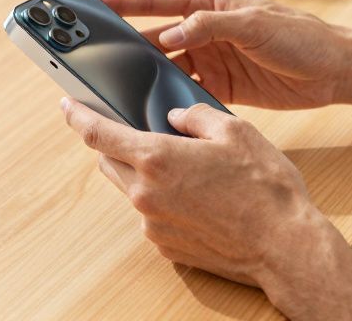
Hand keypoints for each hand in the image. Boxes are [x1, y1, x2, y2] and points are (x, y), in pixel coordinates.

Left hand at [61, 99, 351, 318]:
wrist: (284, 246)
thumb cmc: (266, 188)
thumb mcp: (235, 131)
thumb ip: (195, 116)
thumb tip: (175, 116)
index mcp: (157, 158)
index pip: (98, 134)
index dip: (78, 116)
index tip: (67, 105)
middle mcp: (146, 193)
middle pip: (109, 161)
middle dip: (115, 143)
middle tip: (136, 131)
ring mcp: (153, 223)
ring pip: (131, 188)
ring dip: (144, 173)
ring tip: (184, 167)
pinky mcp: (165, 246)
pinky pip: (151, 213)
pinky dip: (162, 199)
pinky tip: (196, 197)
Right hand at [103, 0, 351, 109]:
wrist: (334, 70)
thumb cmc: (300, 36)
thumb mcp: (255, 24)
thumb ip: (210, 26)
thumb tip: (171, 36)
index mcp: (208, 4)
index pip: (156, 1)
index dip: (123, 4)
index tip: (93, 7)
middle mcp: (204, 30)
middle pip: (154, 38)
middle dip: (126, 47)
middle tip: (96, 58)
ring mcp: (211, 59)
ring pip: (167, 68)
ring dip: (147, 78)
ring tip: (120, 90)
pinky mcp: (221, 87)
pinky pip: (187, 93)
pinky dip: (171, 101)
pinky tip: (155, 111)